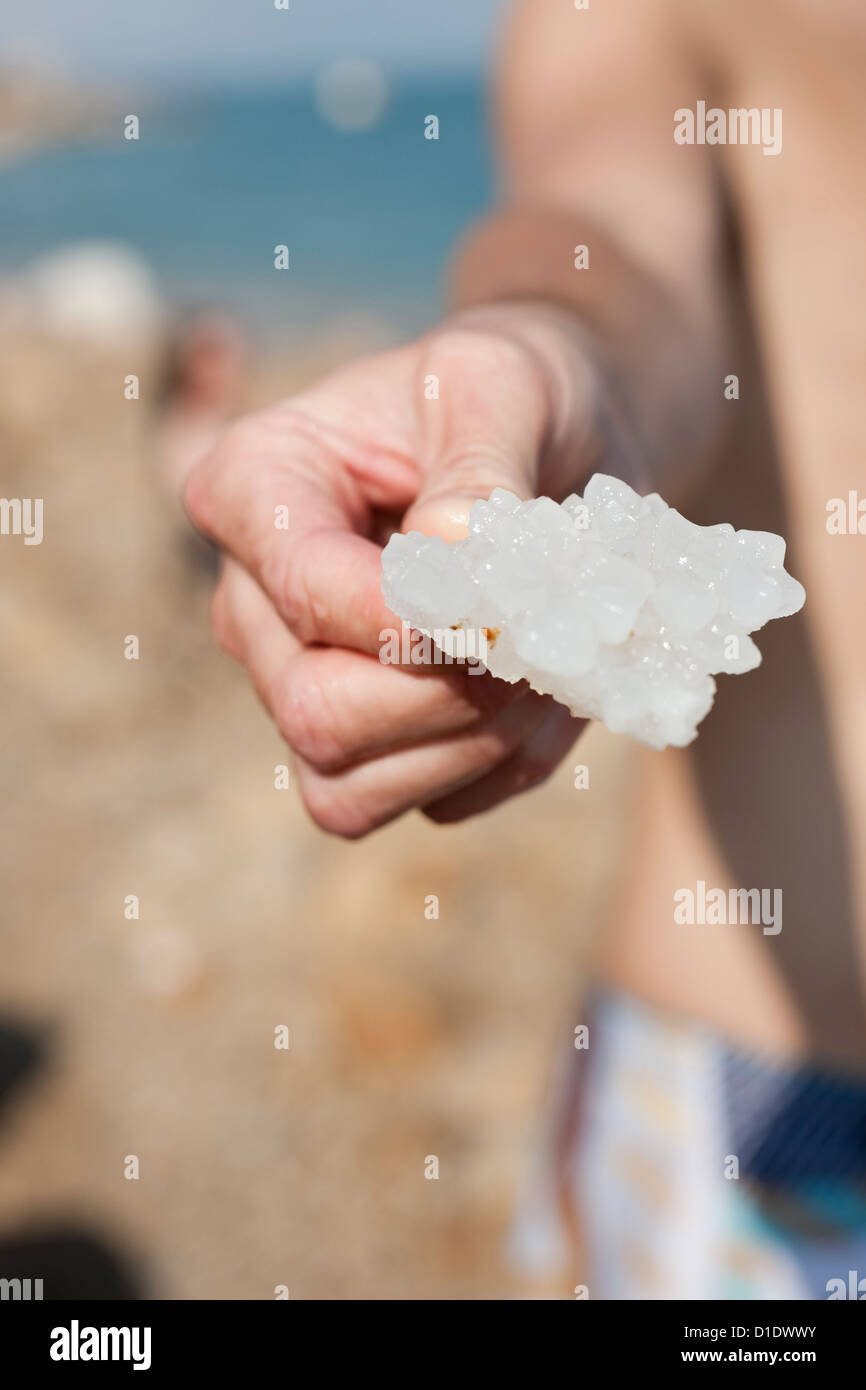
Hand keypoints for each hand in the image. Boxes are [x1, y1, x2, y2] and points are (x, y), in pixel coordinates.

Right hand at [184, 302, 597, 836]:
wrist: (559, 443)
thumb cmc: (515, 396)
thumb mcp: (506, 386)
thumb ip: (481, 464)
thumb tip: (452, 551)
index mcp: (255, 488)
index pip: (309, 594)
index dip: (416, 619)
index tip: (505, 596)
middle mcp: (255, 603)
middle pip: (315, 714)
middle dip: (448, 696)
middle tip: (536, 635)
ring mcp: (301, 683)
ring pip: (351, 792)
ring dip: (478, 744)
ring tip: (548, 659)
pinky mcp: (368, 746)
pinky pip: (426, 805)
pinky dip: (503, 768)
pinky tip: (542, 691)